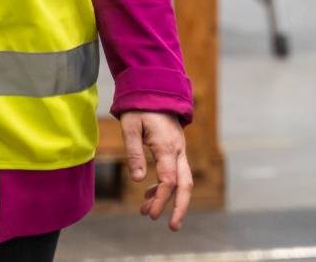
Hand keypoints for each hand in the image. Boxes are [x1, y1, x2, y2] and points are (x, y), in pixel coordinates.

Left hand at [120, 110, 192, 229]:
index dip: (161, 199)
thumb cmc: (139, 105)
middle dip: (180, 207)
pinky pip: (175, 171)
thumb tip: (139, 180)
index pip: (169, 179)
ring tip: (148, 212)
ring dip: (170, 198)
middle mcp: (178, 149)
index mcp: (167, 146)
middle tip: (173, 227)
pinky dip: (165, 186)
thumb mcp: (130, 126)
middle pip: (185, 184)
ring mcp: (179, 149)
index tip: (151, 214)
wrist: (155, 87)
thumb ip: (134, 152)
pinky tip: (149, 194)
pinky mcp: (175, 148)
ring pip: (182, 179)